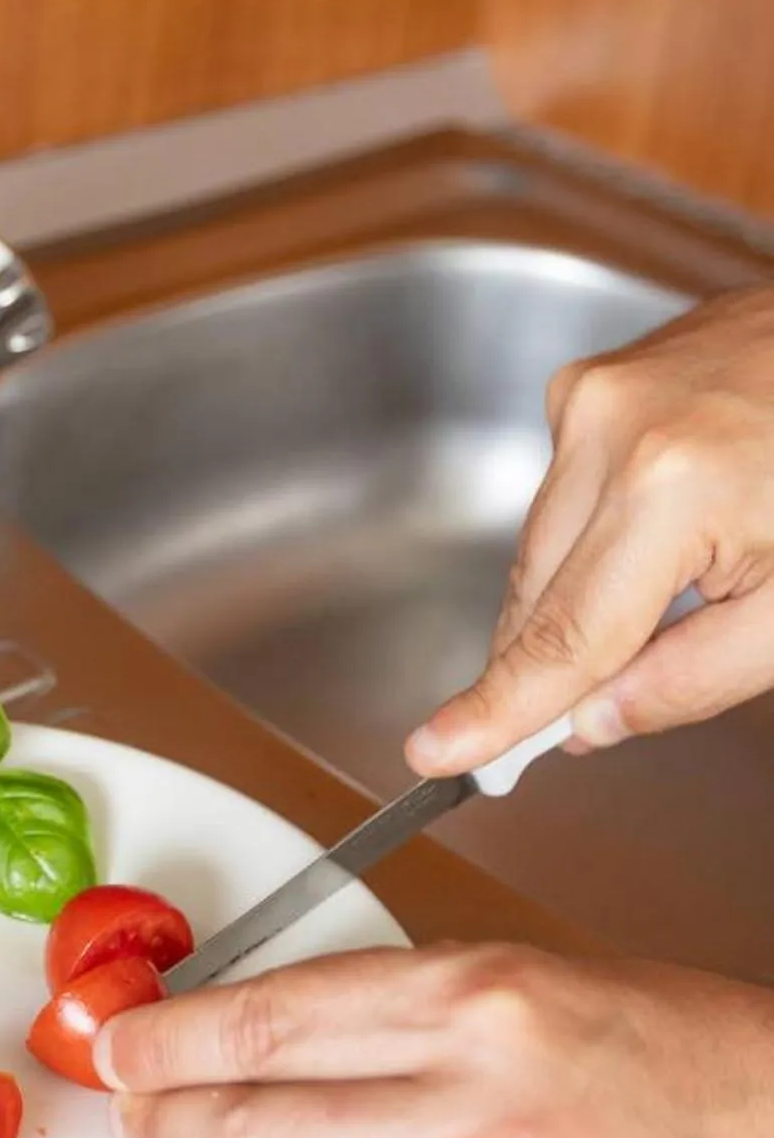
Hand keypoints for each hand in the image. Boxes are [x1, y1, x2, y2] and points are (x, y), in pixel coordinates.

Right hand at [406, 284, 773, 777]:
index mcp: (670, 488)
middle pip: (538, 593)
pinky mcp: (589, 385)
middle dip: (551, 662)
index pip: (564, 634)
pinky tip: (658, 534)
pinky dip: (592, 535)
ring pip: (541, 544)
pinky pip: (562, 493)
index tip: (437, 752)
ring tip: (667, 599)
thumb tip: (594, 720)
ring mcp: (590, 397)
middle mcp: (609, 430)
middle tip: (564, 722)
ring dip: (578, 594)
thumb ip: (700, 676)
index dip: (499, 707)